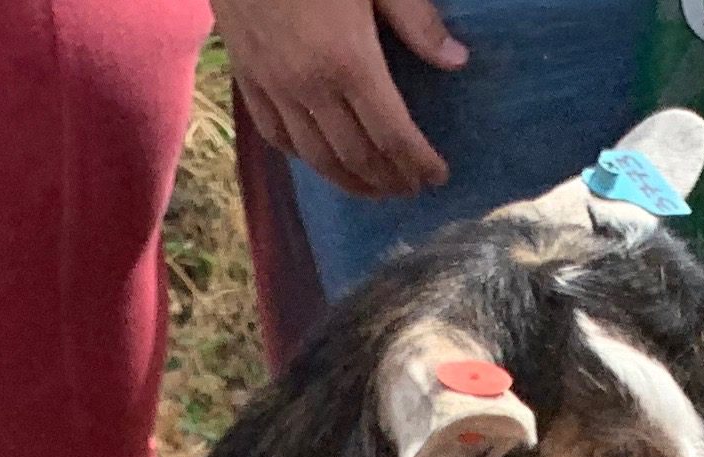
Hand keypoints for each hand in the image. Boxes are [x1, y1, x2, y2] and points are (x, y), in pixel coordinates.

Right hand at [219, 0, 467, 198]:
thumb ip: (417, 20)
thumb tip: (457, 61)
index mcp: (350, 62)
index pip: (392, 134)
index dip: (418, 163)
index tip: (438, 178)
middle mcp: (310, 88)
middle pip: (356, 156)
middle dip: (389, 180)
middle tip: (411, 189)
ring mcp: (274, 87)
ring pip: (315, 157)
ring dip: (349, 182)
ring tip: (375, 189)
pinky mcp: (247, 79)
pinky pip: (276, 136)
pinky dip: (304, 158)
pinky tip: (320, 162)